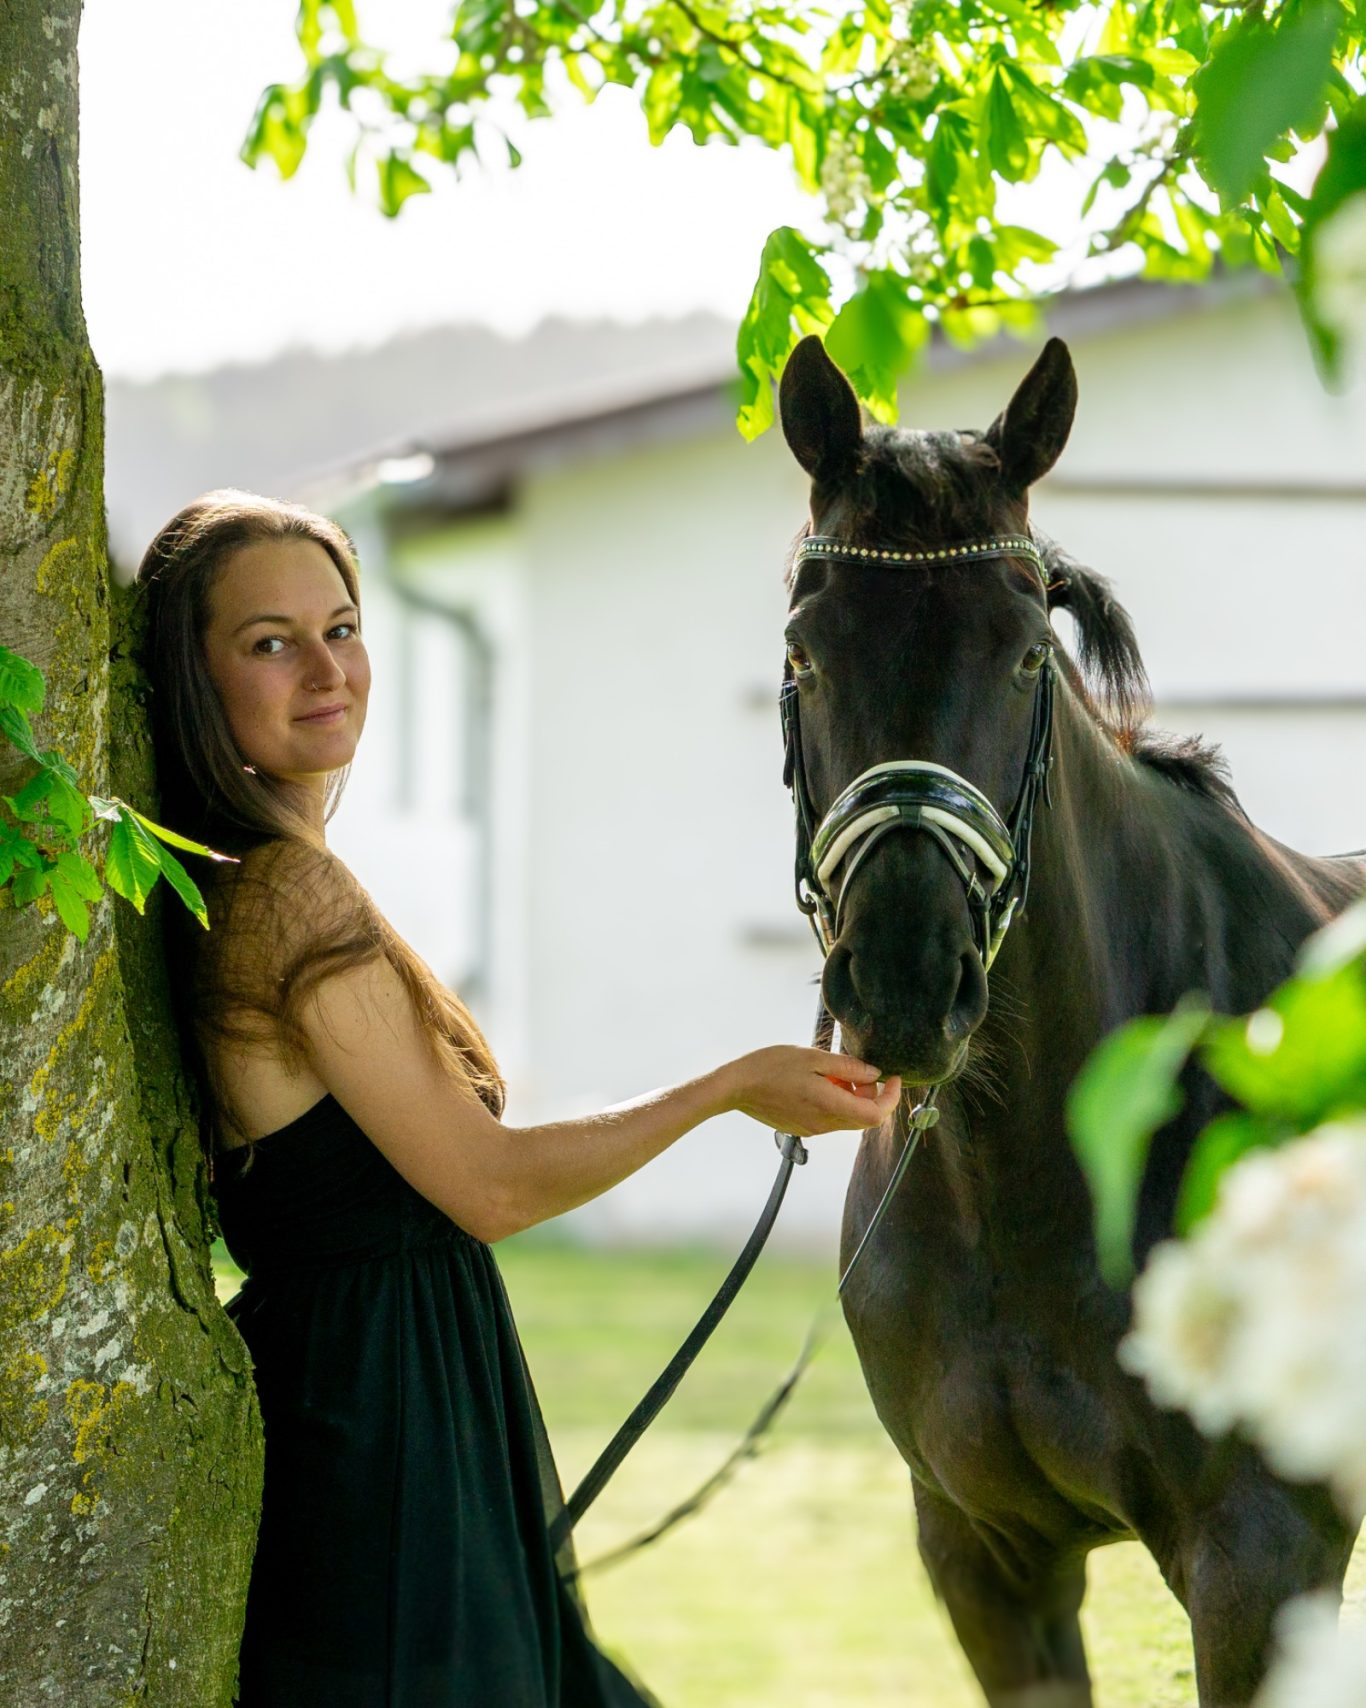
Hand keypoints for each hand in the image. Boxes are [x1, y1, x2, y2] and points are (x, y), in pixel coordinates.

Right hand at [724, 1046, 901, 1136]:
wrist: (735, 1087)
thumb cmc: (769, 1067)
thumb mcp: (812, 1057)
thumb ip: (847, 1067)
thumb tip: (874, 1074)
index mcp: (829, 1105)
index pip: (876, 1114)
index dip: (891, 1098)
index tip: (894, 1078)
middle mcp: (824, 1124)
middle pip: (864, 1118)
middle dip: (871, 1094)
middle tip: (860, 1070)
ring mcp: (812, 1129)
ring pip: (847, 1118)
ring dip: (851, 1097)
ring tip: (834, 1073)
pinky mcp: (802, 1127)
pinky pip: (830, 1118)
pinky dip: (835, 1101)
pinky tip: (819, 1082)